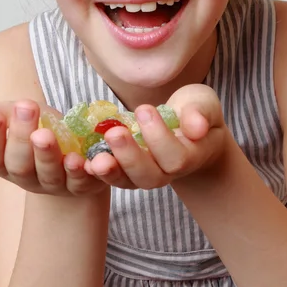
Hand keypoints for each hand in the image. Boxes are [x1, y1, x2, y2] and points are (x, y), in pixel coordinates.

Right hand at [0, 99, 106, 196]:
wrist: (74, 152)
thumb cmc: (36, 130)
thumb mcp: (10, 117)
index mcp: (5, 162)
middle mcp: (28, 177)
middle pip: (19, 163)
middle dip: (20, 136)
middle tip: (25, 107)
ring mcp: (56, 183)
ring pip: (48, 174)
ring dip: (46, 154)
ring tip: (45, 133)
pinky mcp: (83, 183)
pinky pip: (80, 181)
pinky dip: (79, 171)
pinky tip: (77, 157)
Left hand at [84, 84, 226, 189]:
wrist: (188, 129)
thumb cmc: (195, 112)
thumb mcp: (203, 104)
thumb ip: (201, 113)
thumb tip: (196, 127)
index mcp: (192, 156)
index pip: (176, 157)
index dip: (159, 136)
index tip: (144, 109)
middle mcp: (168, 172)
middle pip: (150, 175)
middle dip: (131, 155)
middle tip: (114, 132)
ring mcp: (147, 175)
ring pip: (129, 181)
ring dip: (112, 169)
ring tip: (95, 157)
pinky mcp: (128, 172)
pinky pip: (114, 177)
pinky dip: (98, 172)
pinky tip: (84, 161)